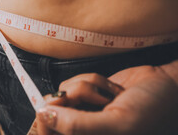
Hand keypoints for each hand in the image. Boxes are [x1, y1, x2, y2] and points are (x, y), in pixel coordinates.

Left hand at [36, 62, 177, 134]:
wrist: (164, 83)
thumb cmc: (150, 109)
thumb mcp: (117, 123)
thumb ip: (78, 125)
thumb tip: (46, 115)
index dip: (45, 124)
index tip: (50, 108)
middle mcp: (82, 130)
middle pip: (51, 116)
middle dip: (67, 101)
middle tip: (82, 98)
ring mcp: (82, 112)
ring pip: (62, 95)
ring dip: (84, 89)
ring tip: (108, 97)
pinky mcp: (85, 95)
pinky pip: (71, 83)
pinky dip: (89, 80)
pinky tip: (109, 90)